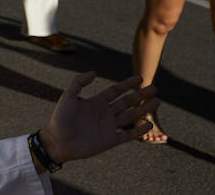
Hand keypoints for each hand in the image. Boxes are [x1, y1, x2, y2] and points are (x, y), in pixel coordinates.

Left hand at [39, 72, 158, 164]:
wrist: (58, 141)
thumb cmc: (60, 118)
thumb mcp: (68, 97)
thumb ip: (79, 82)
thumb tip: (95, 72)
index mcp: (96, 102)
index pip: (115, 91)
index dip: (127, 84)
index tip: (140, 77)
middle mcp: (105, 113)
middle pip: (127, 102)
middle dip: (140, 95)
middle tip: (154, 88)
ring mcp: (109, 126)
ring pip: (130, 116)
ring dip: (143, 110)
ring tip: (156, 103)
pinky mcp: (110, 140)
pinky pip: (128, 134)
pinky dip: (139, 130)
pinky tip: (149, 123)